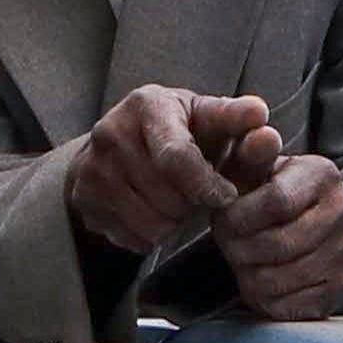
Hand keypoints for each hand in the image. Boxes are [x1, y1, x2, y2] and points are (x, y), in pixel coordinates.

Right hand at [69, 87, 279, 254]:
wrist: (119, 142)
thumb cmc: (180, 130)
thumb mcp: (208, 117)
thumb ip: (236, 120)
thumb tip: (259, 115)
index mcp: (147, 105)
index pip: (176, 157)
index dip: (206, 185)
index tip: (226, 196)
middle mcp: (111, 131)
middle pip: (167, 197)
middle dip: (193, 204)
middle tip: (197, 195)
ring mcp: (91, 167)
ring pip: (152, 223)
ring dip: (175, 222)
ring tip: (177, 202)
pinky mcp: (82, 198)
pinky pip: (132, 238)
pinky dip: (152, 235)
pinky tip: (154, 212)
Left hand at [212, 150, 342, 319]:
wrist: (306, 222)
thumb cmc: (264, 192)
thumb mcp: (252, 168)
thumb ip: (249, 151)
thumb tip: (262, 134)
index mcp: (324, 174)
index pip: (275, 202)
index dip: (237, 217)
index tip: (221, 220)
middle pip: (277, 244)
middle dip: (239, 249)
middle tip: (228, 245)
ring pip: (281, 279)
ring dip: (248, 275)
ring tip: (243, 260)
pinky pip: (291, 306)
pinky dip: (265, 298)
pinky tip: (260, 280)